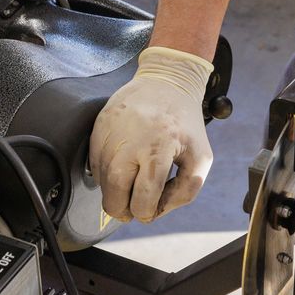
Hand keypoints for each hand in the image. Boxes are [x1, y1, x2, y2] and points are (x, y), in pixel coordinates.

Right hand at [89, 46, 214, 222]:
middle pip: (114, 193)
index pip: (143, 197)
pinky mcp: (98, 128)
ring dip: (112, 192)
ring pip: (101, 180)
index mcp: (159, 149)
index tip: (149, 210)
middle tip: (129, 211)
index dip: (146, 213)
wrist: (165, 81)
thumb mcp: (200, 157)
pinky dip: (104, 175)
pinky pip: (94, 164)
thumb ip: (185, 190)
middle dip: (120, 210)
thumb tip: (157, 210)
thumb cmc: (185, 122)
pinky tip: (121, 168)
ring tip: (128, 186)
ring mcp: (110, 134)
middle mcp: (131, 142)